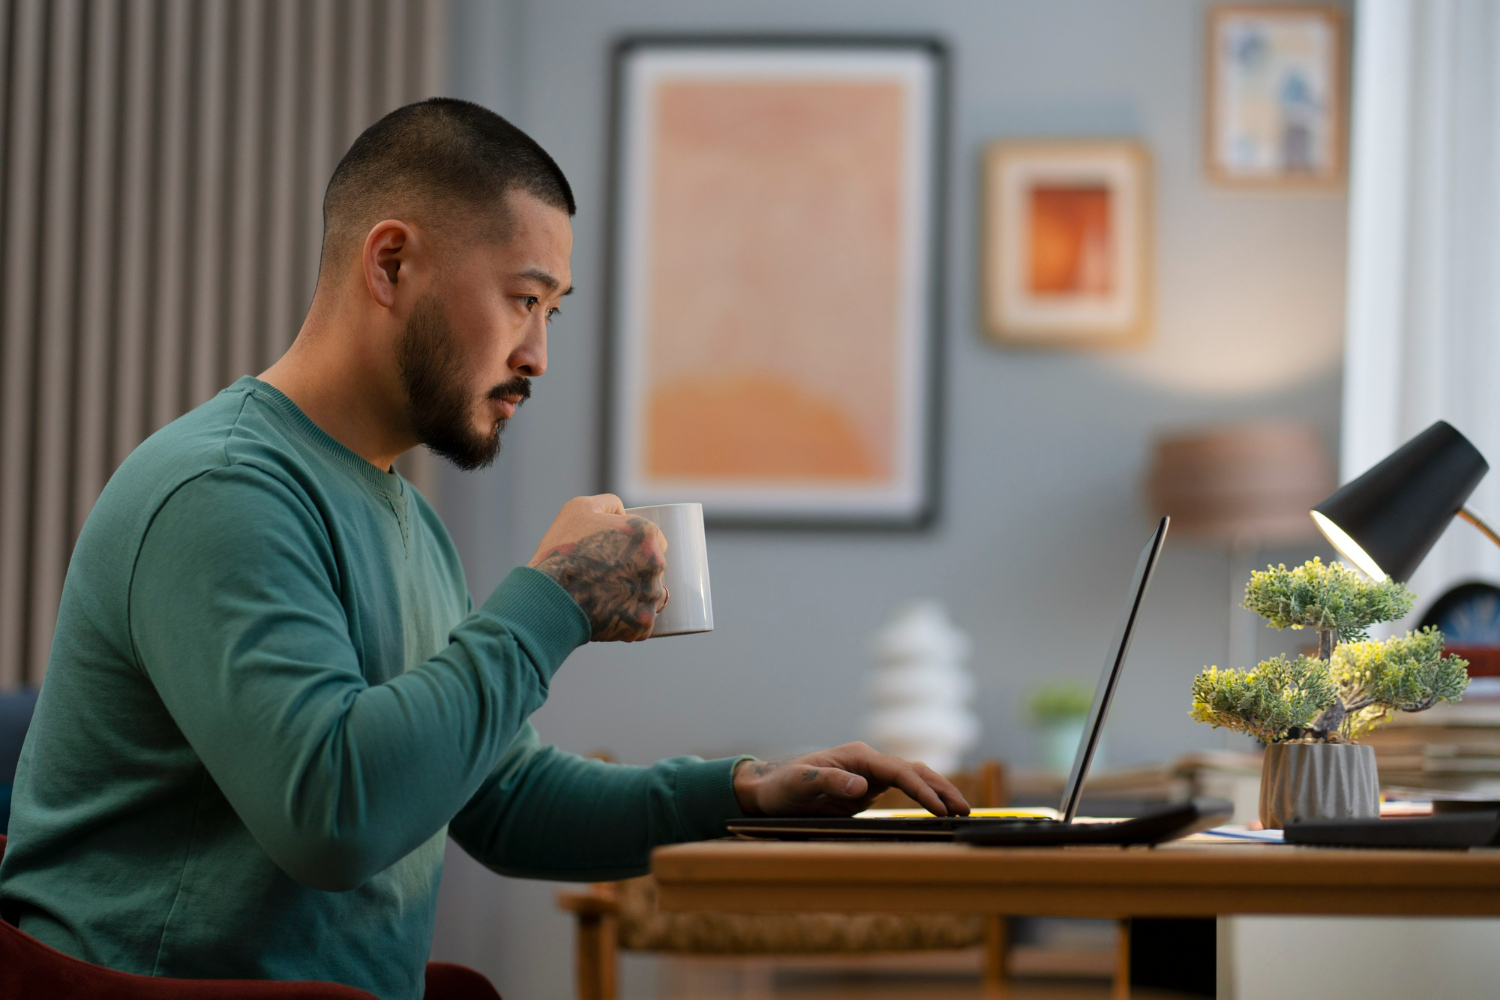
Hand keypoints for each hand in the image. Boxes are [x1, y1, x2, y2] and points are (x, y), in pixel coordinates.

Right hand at [528, 494, 667, 641]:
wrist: (546, 595)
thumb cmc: (560, 550)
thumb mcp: (578, 508)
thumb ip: (608, 504)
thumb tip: (623, 512)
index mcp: (646, 534)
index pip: (654, 541)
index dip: (632, 547)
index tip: (612, 555)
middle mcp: (656, 564)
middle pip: (652, 569)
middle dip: (634, 573)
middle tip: (604, 577)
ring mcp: (651, 595)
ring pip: (649, 597)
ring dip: (632, 598)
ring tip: (603, 597)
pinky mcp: (643, 623)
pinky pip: (642, 624)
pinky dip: (627, 622)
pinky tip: (606, 614)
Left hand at [732, 742, 969, 817]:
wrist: (771, 791)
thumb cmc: (783, 787)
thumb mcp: (799, 785)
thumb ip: (828, 782)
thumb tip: (861, 786)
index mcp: (857, 756)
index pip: (898, 771)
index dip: (920, 789)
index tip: (938, 809)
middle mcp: (868, 762)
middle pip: (914, 770)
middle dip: (941, 788)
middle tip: (965, 810)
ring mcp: (870, 774)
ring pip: (914, 777)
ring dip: (938, 791)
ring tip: (961, 811)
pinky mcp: (869, 789)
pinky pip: (904, 790)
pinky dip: (924, 798)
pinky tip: (939, 811)